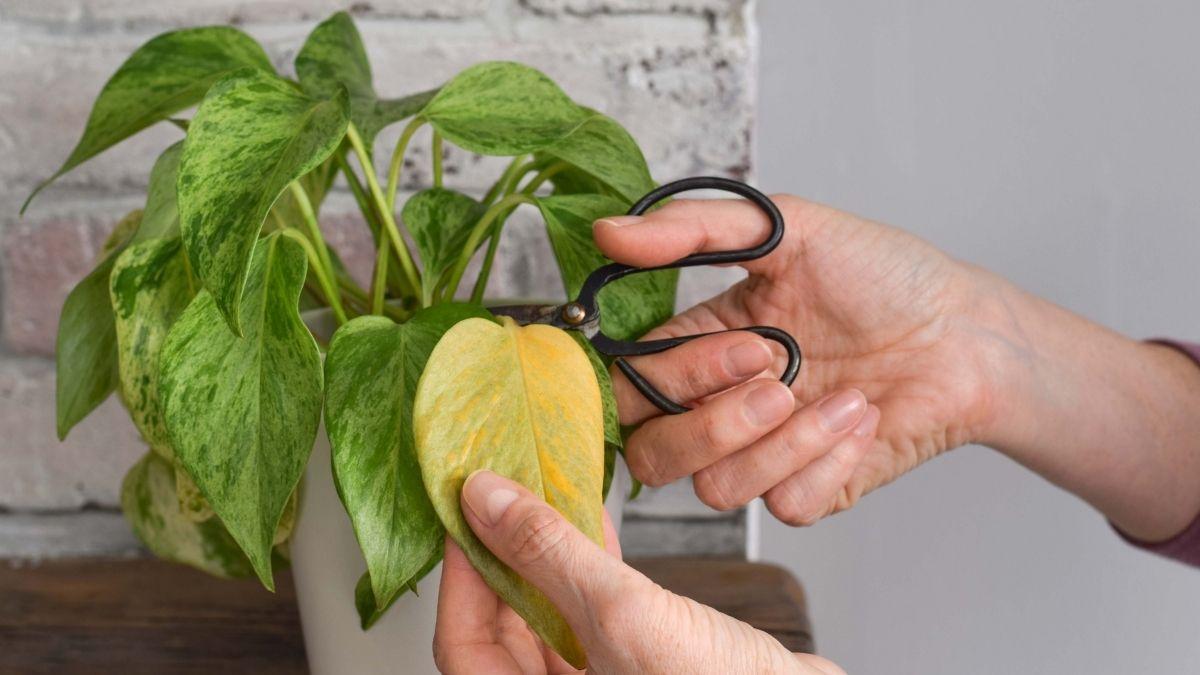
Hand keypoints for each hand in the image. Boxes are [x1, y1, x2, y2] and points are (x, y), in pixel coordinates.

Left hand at [433, 470, 844, 673]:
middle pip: (502, 626)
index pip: (463, 643)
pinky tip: (593, 520)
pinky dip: (587, 565)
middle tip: (499, 490)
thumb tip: (485, 501)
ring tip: (543, 492)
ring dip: (545, 553)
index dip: (459, 572)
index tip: (462, 507)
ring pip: (547, 614)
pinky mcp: (638, 662)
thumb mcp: (623, 613)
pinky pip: (591, 611)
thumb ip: (550, 555)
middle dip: (501, 554)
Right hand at [596, 196, 1199, 540]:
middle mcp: (720, 406)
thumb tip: (608, 233)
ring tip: (845, 397)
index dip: (673, 378)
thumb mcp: (789, 228)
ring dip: (786, 440)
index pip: (630, 385)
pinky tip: (862, 421)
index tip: (748, 342)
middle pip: (652, 455)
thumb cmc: (884, 276)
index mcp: (700, 346)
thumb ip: (696, 229)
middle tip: (781, 374)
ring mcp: (763, 454)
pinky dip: (828, 462)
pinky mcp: (810, 490)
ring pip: (714, 490)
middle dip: (716, 421)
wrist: (968, 333)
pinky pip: (784, 506)